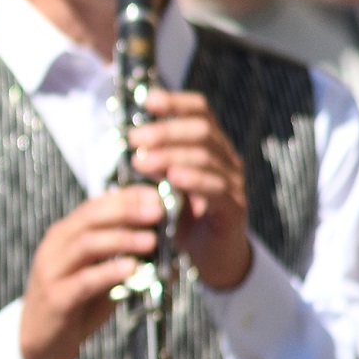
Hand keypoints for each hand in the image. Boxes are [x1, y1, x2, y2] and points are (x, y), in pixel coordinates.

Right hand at [18, 185, 163, 358]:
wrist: (38, 341)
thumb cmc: (74, 304)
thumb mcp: (96, 272)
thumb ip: (118, 255)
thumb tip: (158, 238)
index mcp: (64, 236)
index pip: (94, 206)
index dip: (126, 197)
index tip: (156, 195)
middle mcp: (55, 248)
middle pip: (90, 218)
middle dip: (126, 211)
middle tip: (157, 212)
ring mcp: (52, 272)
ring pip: (86, 244)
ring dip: (121, 239)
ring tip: (151, 241)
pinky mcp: (56, 298)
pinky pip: (84, 281)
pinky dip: (110, 272)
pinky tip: (132, 270)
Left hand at [130, 88, 251, 289]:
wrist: (208, 256)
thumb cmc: (181, 214)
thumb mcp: (161, 182)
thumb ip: (150, 159)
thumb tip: (124, 137)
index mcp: (209, 146)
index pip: (199, 111)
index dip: (175, 101)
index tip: (148, 101)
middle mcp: (225, 159)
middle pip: (201, 130)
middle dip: (165, 131)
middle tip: (134, 139)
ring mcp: (233, 183)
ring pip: (206, 157)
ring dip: (171, 155)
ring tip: (141, 161)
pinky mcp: (234, 209)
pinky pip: (217, 188)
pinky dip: (193, 180)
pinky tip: (172, 178)